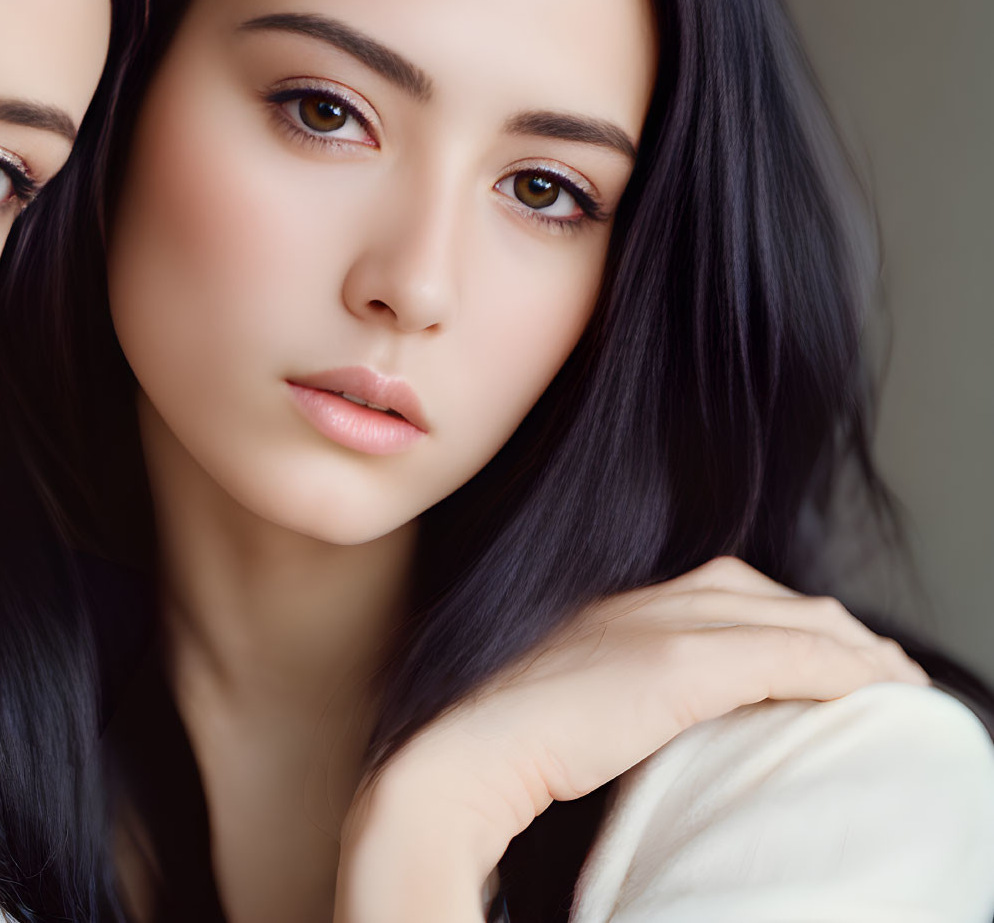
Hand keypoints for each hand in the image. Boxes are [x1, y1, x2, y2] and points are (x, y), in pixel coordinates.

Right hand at [334, 556, 929, 922]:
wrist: (455, 756)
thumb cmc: (490, 749)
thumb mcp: (558, 704)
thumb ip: (603, 691)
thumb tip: (633, 719)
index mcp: (600, 607)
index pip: (712, 587)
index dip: (772, 611)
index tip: (810, 647)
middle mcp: (631, 600)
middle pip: (757, 591)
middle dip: (822, 621)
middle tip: (869, 663)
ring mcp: (653, 626)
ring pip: (786, 617)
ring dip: (849, 646)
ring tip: (886, 677)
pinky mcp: (675, 665)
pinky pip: (789, 655)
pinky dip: (841, 669)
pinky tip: (871, 688)